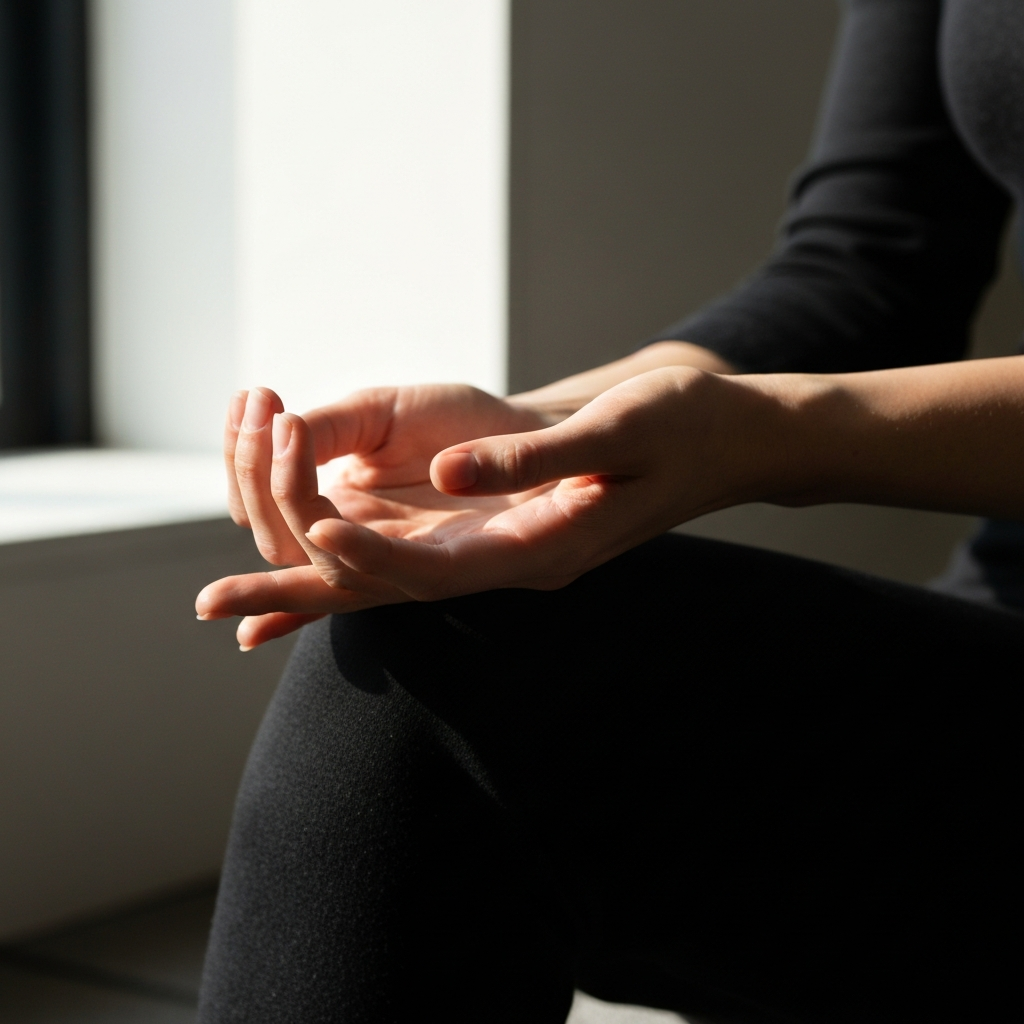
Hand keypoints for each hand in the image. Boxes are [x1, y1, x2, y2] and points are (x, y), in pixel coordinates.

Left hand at [198, 367, 782, 647]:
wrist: (722, 443)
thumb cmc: (679, 429)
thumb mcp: (617, 430)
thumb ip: (533, 459)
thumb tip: (447, 473)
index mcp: (545, 548)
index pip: (443, 567)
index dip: (373, 556)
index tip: (306, 532)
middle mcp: (515, 564)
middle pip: (399, 589)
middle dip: (312, 592)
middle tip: (217, 603)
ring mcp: (506, 554)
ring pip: (399, 577)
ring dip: (320, 580)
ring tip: (236, 597)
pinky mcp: (499, 532)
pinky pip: (417, 555)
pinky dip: (359, 558)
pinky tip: (310, 553)